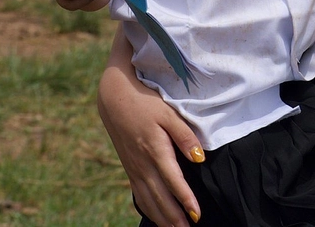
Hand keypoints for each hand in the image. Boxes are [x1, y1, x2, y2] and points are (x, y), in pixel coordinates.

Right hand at [99, 27, 203, 225]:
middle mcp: (142, 164)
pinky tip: (156, 216)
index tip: (197, 214)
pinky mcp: (129, 167)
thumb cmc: (146, 103)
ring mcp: (134, 168)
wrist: (115, 99)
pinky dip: (148, 208)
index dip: (185, 199)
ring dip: (162, 216)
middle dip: (174, 216)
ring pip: (148, 199)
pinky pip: (138, 194)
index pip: (173, 181)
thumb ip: (185, 136)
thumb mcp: (169, 114)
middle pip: (160, 197)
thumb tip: (199, 158)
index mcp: (155, 150)